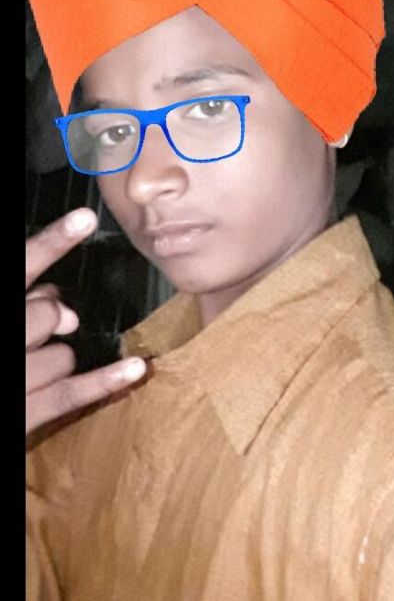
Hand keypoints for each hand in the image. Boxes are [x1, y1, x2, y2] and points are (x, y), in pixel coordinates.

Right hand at [26, 208, 146, 436]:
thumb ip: (20, 302)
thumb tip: (57, 298)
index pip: (22, 268)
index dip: (53, 242)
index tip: (86, 218)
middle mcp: (0, 341)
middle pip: (47, 315)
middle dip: (46, 322)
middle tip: (30, 336)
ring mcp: (11, 380)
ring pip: (62, 355)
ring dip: (51, 363)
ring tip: (21, 376)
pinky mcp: (21, 418)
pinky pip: (71, 394)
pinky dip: (106, 381)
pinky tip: (136, 368)